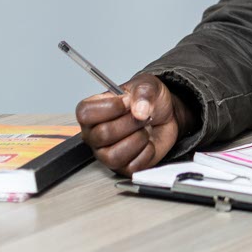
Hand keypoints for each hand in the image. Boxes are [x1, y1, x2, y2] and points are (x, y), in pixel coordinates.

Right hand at [74, 74, 188, 174]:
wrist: (167, 115)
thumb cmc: (149, 101)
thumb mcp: (148, 85)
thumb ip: (143, 92)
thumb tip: (139, 110)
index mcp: (93, 112)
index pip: (85, 113)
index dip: (109, 108)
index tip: (128, 102)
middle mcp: (94, 134)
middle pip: (102, 135)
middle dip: (130, 123)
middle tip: (142, 116)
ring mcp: (106, 152)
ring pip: (113, 156)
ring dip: (138, 139)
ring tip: (144, 130)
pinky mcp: (123, 166)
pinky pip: (131, 166)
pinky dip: (146, 152)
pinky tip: (148, 142)